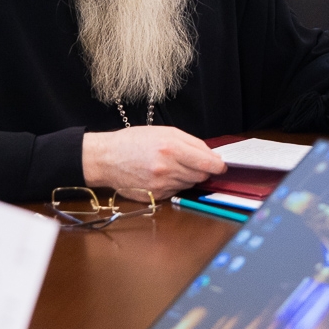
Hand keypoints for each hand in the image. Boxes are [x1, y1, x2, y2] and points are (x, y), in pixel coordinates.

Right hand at [81, 126, 226, 200]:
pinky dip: (176, 184)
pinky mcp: (155, 196)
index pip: (207, 163)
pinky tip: (164, 175)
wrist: (106, 159)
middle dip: (203, 170)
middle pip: (200, 175)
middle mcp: (167, 168)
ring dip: (188, 176)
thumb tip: (212, 155)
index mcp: (171, 148)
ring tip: (173, 166)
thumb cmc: (134, 142)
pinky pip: (176, 191)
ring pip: (189, 184)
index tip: (222, 166)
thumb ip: (192, 143)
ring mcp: (161, 184)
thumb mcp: (165, 132)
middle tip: (194, 162)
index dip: (218, 166)